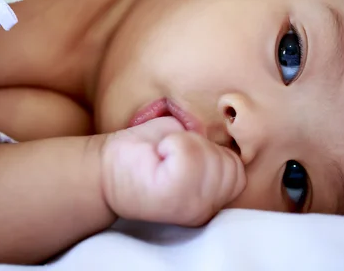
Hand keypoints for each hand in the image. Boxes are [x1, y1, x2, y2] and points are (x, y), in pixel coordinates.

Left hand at [101, 117, 245, 225]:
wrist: (105, 167)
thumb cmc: (146, 152)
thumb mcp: (190, 144)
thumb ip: (215, 146)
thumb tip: (235, 131)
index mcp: (212, 203)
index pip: (239, 169)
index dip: (211, 152)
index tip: (181, 158)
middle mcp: (206, 212)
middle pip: (228, 162)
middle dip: (200, 147)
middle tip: (170, 156)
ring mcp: (191, 208)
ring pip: (210, 155)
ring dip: (184, 144)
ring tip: (163, 157)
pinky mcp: (171, 196)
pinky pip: (189, 153)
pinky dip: (173, 143)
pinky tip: (157, 155)